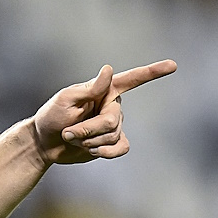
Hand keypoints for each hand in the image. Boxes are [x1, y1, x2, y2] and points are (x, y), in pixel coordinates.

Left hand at [32, 60, 176, 165]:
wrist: (44, 143)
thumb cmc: (51, 116)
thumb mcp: (65, 99)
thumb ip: (89, 88)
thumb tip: (108, 69)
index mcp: (104, 90)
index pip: (132, 79)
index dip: (152, 73)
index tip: (173, 65)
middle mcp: (112, 105)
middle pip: (112, 121)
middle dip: (87, 130)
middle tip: (68, 132)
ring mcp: (114, 125)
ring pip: (113, 136)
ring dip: (89, 141)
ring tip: (72, 138)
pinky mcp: (113, 143)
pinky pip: (122, 148)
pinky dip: (106, 152)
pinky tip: (92, 151)